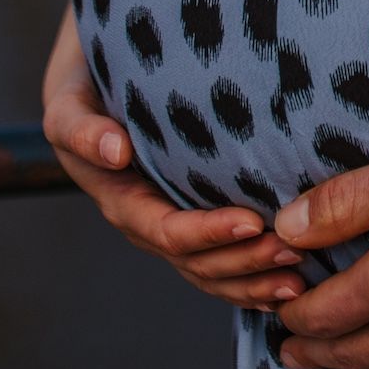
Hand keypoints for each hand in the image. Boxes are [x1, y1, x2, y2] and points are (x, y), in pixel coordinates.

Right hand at [41, 8, 305, 307]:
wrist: (91, 84)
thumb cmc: (84, 89)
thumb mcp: (70, 104)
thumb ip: (82, 129)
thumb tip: (116, 151)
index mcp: (120, 200)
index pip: (167, 231)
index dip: (209, 233)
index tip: (253, 222)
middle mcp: (145, 220)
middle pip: (196, 262)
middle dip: (244, 262)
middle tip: (293, 253)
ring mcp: (169, 223)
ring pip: (211, 271)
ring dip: (253, 280)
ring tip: (299, 279)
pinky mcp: (190, 215)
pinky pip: (219, 261)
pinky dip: (250, 278)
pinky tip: (287, 285)